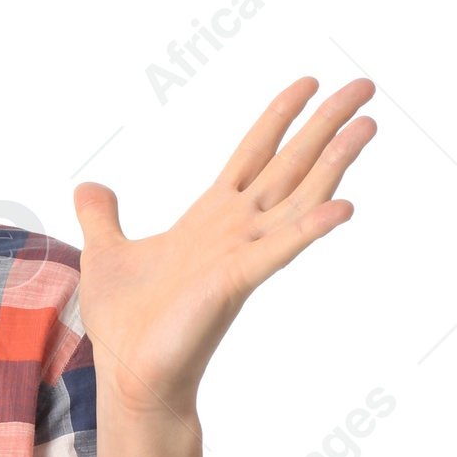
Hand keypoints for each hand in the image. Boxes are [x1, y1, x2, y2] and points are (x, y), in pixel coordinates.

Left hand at [71, 76, 376, 417]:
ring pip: (298, 198)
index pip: (253, 154)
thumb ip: (102, 216)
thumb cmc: (127, 322)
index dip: (279, 117)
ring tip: (367, 125)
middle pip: (289, 164)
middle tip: (364, 86)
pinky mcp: (236, 282)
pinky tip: (343, 208)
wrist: (131, 373)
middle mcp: (235, 230)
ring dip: (334, 163)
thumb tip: (89, 186)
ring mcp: (242, 254)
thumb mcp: (106, 252)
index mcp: (210, 217)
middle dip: (325, 125)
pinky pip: (281, 251)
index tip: (308, 82)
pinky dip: (310, 229)